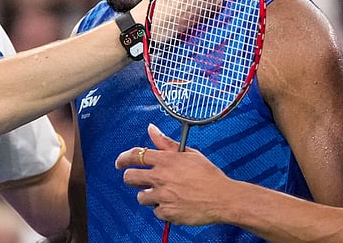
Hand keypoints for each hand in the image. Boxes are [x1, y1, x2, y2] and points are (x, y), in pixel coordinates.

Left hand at [115, 124, 229, 225]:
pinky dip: (162, 209)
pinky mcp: (166, 212)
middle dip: (131, 178)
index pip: (135, 156)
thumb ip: (166, 143)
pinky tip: (174, 204)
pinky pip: (155, 211)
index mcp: (166, 160)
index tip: (119, 162)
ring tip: (164, 193)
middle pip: (130, 177)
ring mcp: (162, 196)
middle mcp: (160, 177)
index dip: (123, 158)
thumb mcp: (189, 154)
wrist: (222, 198)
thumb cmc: (208, 175)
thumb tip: (151, 128)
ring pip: (141, 197)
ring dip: (148, 195)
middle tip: (138, 180)